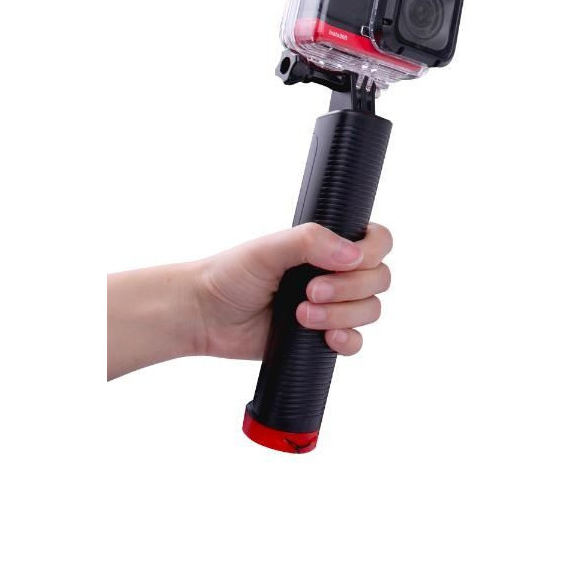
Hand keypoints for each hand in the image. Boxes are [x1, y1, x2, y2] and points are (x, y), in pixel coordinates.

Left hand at [192, 222, 392, 359]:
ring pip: (370, 311)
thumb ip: (310, 241)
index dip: (371, 252)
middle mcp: (336, 274)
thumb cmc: (230, 274)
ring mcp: (333, 307)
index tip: (346, 261)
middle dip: (350, 288)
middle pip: (379, 279)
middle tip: (311, 291)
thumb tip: (353, 255)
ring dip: (343, 314)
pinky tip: (325, 338)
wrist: (204, 315)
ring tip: (302, 315)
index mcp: (328, 245)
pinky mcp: (322, 338)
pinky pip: (356, 342)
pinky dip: (348, 341)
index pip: (378, 242)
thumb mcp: (268, 248)